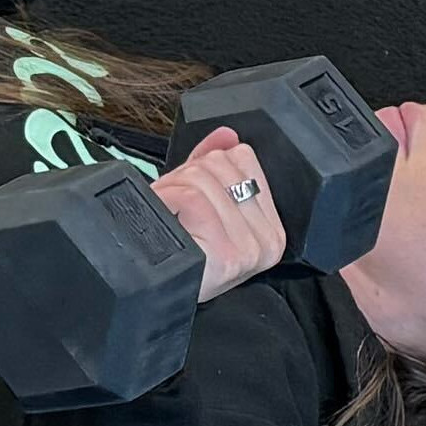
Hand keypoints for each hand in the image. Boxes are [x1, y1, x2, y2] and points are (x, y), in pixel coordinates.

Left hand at [148, 127, 287, 304]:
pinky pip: (191, 198)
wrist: (153, 291)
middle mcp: (269, 240)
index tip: (191, 198)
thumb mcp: (199, 204)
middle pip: (220, 166)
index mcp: (272, 227)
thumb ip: (213, 167)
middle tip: (173, 211)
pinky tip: (164, 225)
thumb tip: (228, 133)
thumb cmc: (175, 255)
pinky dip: (165, 202)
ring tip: (166, 219)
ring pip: (202, 180)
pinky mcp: (227, 254)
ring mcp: (250, 249)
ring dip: (170, 192)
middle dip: (185, 179)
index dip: (206, 167)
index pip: (244, 158)